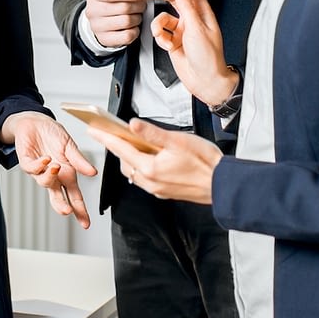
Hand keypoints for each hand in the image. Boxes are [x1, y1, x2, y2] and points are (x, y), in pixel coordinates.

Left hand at [2, 112, 97, 228]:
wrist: (35, 122)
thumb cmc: (53, 134)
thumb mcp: (70, 146)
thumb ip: (79, 161)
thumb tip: (93, 173)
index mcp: (66, 175)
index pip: (74, 196)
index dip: (80, 210)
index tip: (86, 224)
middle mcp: (53, 176)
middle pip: (57, 197)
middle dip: (62, 205)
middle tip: (67, 211)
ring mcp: (39, 171)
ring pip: (44, 183)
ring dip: (50, 177)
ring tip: (56, 166)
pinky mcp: (27, 162)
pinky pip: (32, 169)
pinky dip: (39, 165)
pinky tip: (46, 159)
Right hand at [83, 0, 148, 48]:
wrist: (98, 17)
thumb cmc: (109, 0)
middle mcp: (92, 10)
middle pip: (124, 8)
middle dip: (138, 5)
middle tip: (142, 4)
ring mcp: (97, 26)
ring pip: (127, 22)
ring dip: (137, 18)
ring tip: (137, 14)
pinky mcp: (104, 39)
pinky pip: (127, 36)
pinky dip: (135, 31)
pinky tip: (132, 26)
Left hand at [85, 119, 221, 205]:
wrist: (223, 185)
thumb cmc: (205, 163)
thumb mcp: (178, 141)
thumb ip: (153, 133)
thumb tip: (133, 124)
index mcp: (150, 169)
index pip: (121, 150)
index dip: (106, 138)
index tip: (94, 130)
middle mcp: (150, 182)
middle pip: (125, 162)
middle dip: (117, 148)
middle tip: (112, 134)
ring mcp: (157, 189)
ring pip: (134, 172)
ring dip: (130, 159)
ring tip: (132, 143)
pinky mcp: (166, 193)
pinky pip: (145, 179)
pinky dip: (141, 167)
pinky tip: (150, 159)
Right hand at [144, 0, 237, 106]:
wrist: (205, 81)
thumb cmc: (209, 58)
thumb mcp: (196, 28)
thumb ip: (186, 6)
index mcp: (202, 13)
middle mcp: (192, 20)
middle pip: (174, 0)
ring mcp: (182, 31)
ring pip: (163, 19)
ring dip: (159, 26)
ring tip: (163, 36)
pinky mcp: (173, 42)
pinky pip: (161, 34)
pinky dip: (161, 39)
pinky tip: (167, 45)